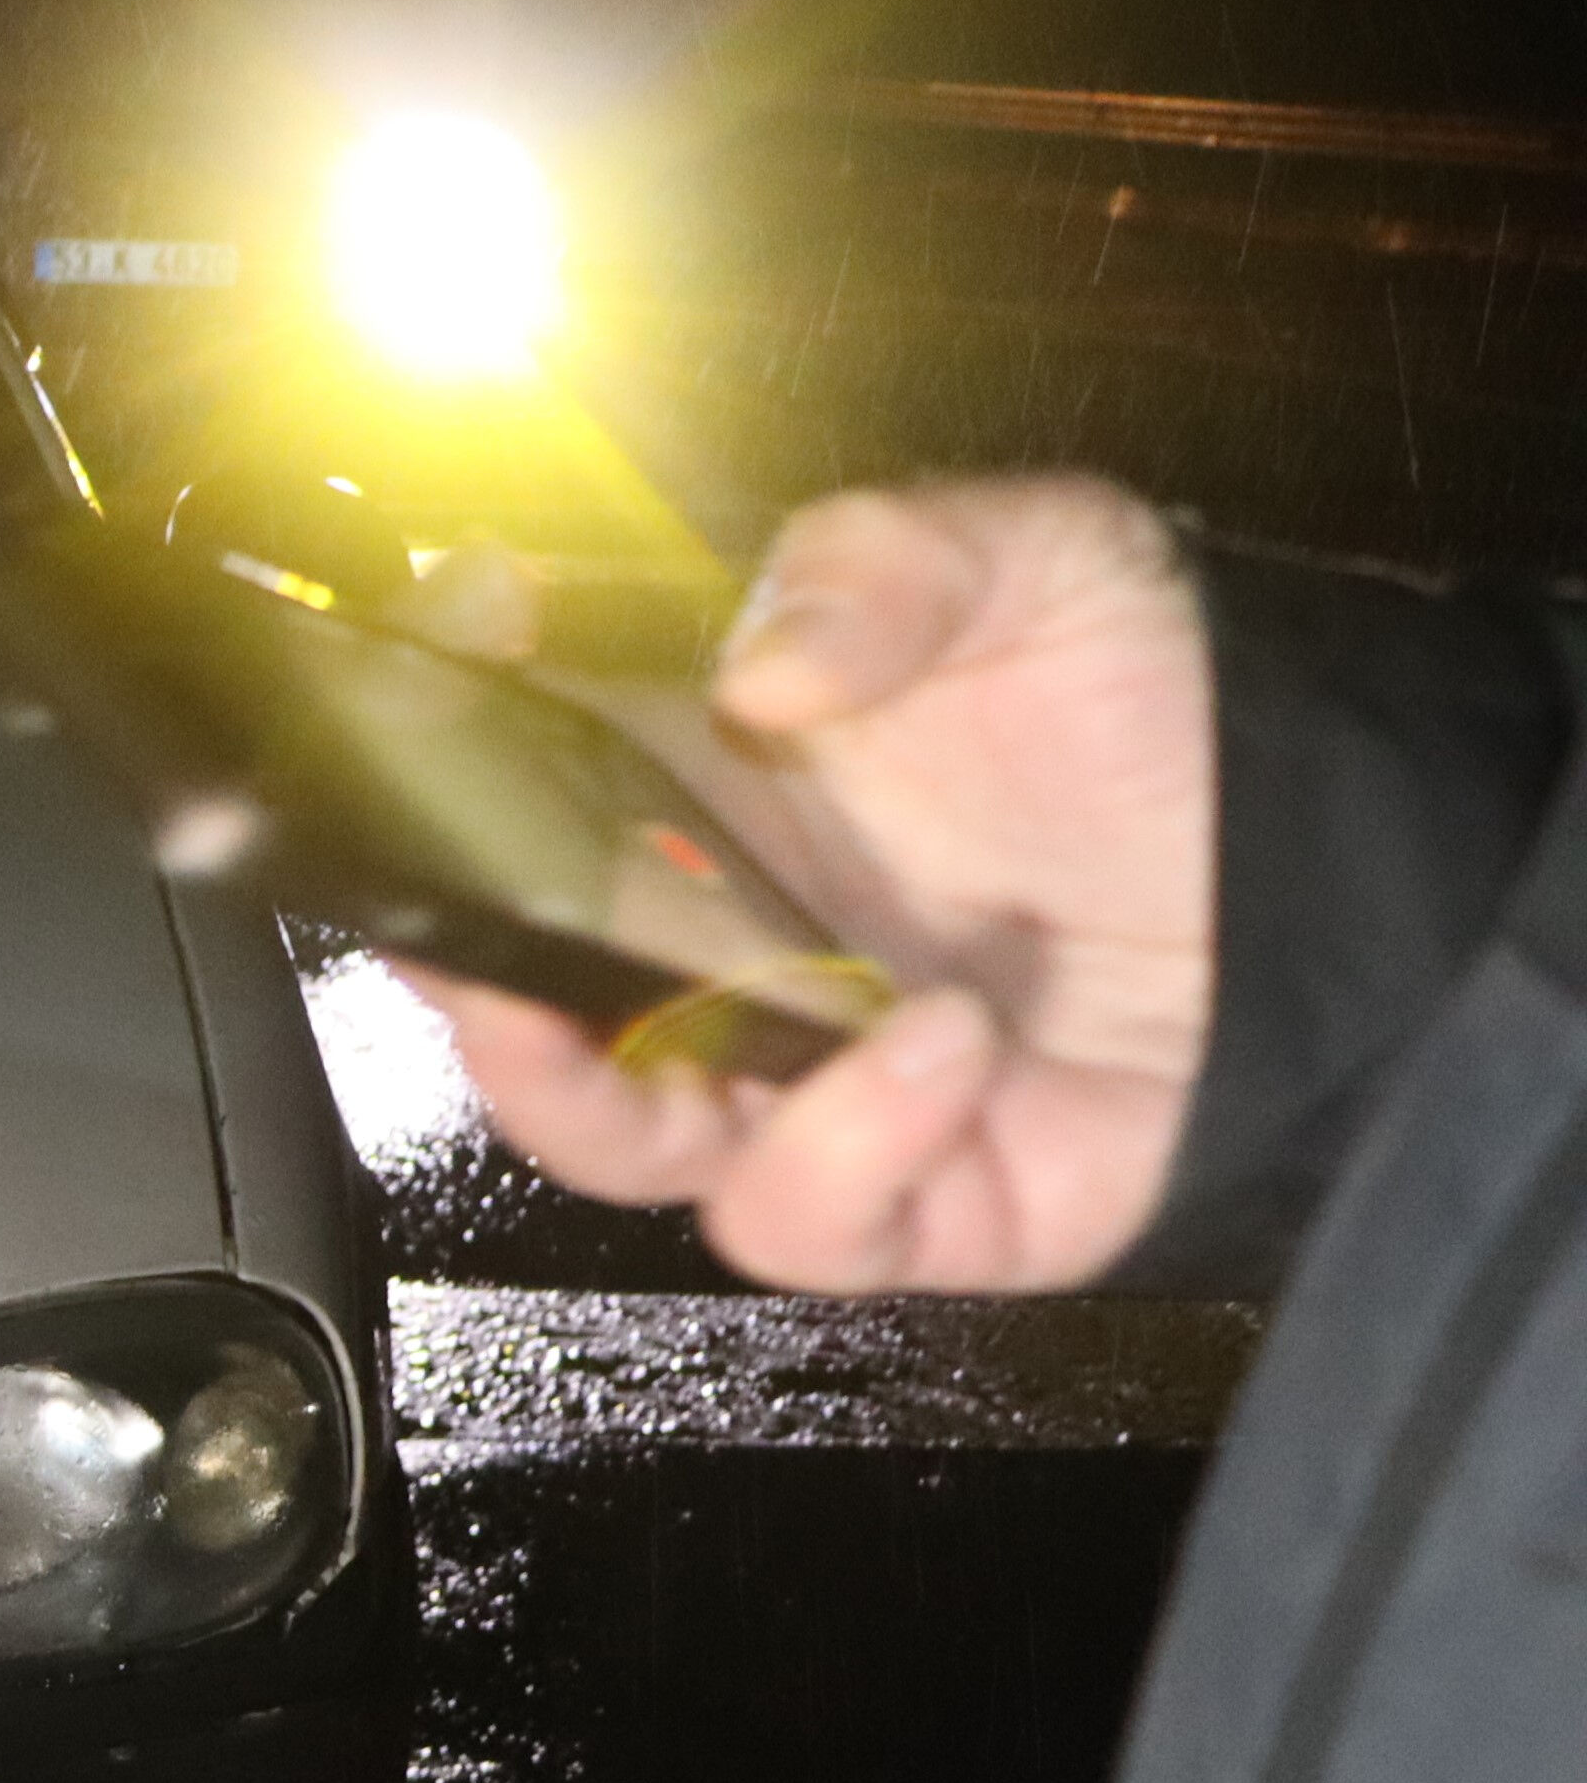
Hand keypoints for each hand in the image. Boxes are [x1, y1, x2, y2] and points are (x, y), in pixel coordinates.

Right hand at [403, 476, 1214, 1290]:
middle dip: (448, 969)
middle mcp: (723, 943)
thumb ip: (885, 564)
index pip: (506, 783)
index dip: (437, 746)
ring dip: (580, 1085)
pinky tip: (936, 1039)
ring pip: (610, 1139)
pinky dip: (842, 1146)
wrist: (1344, 844)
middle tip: (447, 920)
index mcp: (699, 788)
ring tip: (644, 1013)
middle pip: (506, 994)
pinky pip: (808, 1221)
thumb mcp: (1032, 560)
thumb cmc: (1167, 705)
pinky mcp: (921, 1197)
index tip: (446, 665)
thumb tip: (764, 664)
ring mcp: (807, 1078)